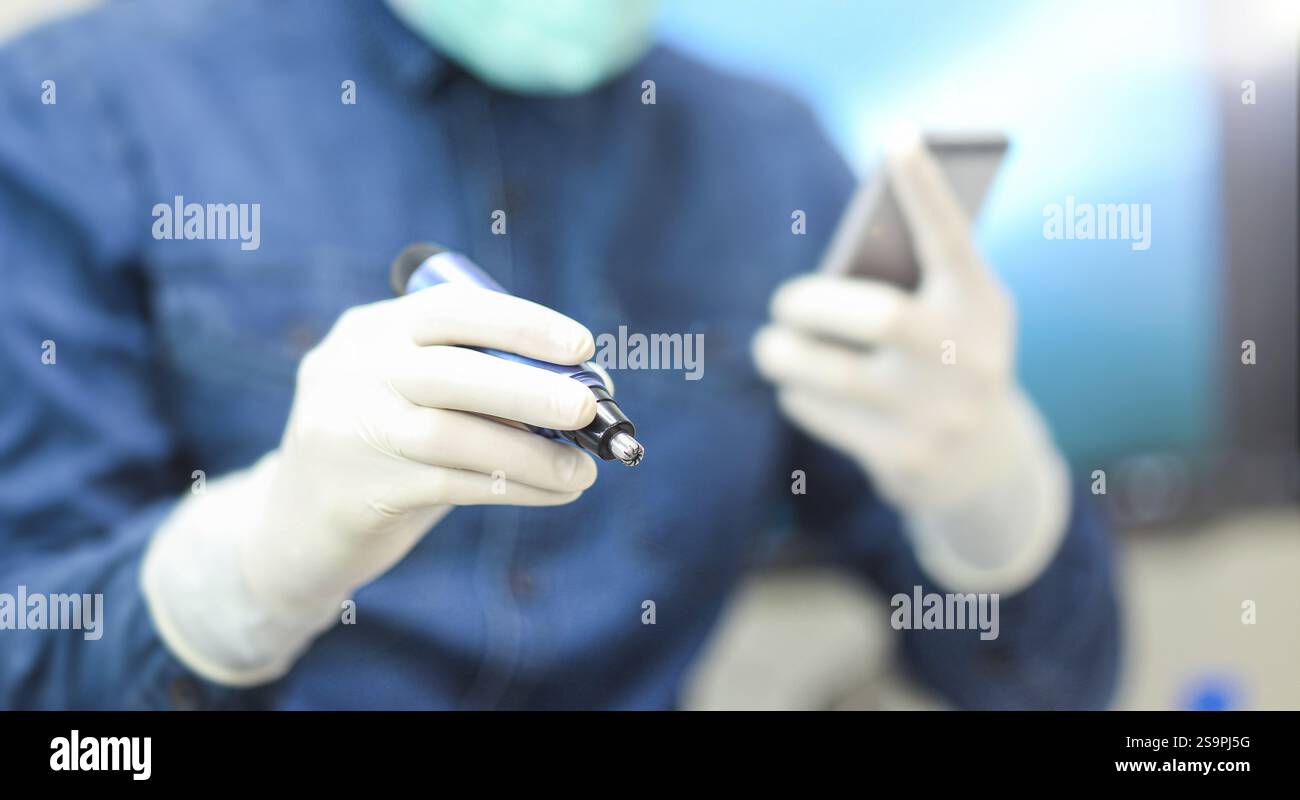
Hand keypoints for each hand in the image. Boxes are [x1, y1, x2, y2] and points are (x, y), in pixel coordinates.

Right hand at [143, 284, 599, 683]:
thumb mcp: (413, 397)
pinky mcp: (357, 490)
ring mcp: (348, 428)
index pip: (452, 310)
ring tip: (583, 470)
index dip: (523, 324)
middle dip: (530, 387)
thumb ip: (477, 384)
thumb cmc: (382, 449)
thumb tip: (580, 393)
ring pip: (454, 435)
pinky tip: (555, 492)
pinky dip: (514, 487)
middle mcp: (353, 368)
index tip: (582, 347)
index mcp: (372, 329)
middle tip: (587, 409)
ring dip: (531, 453)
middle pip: (453, 371)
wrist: (291, 528)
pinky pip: (452, 485)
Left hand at [753, 134, 1069, 591]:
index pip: (954, 240)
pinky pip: (824, 414)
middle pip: (879, 317)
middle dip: (814, 304)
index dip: (928, 191)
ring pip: (835, 374)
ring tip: (771, 347)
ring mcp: (938, 413)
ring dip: (787, 355)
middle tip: (784, 302)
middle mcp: (968, 358)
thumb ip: (908, 283)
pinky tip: (798, 388)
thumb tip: (834, 262)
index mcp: (982, 306)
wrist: (984, 464)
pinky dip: (799, 396)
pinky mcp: (905, 458)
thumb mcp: (951, 318)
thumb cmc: (948, 360)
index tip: (898, 138)